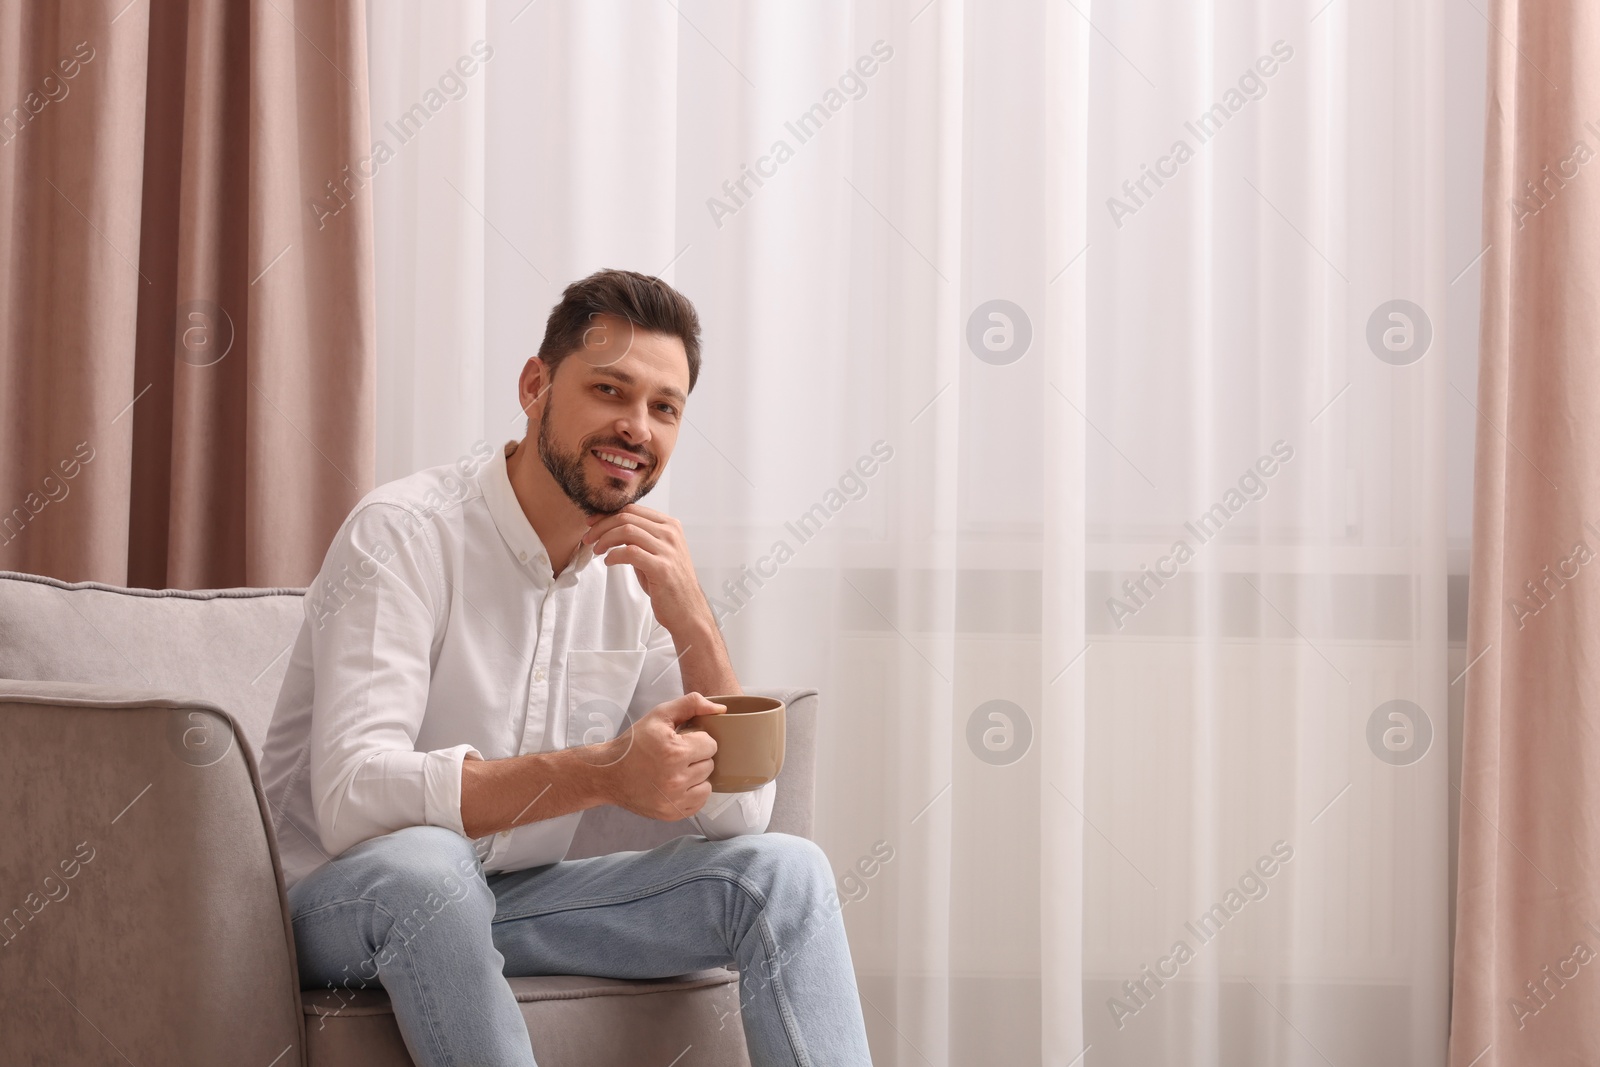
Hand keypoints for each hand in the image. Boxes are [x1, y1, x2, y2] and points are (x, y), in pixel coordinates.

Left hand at [581, 504, 708, 633]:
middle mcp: (671, 533)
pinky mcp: (662, 567)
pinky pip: (630, 552)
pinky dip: (614, 555)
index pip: (633, 509)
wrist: (687, 610)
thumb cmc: (668, 582)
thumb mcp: (657, 552)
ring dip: (605, 539)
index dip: (607, 515)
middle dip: (601, 526)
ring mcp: (668, 550)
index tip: (592, 523)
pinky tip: (608, 562)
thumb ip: (640, 538)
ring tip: (597, 550)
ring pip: (627, 530)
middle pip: (627, 517)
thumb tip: (610, 527)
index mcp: (670, 525)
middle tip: (588, 538)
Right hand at [597, 692, 725, 820]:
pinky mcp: (672, 814)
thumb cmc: (634, 743)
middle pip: (710, 764)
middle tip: (677, 755)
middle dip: (697, 757)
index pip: (711, 744)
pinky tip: (676, 785)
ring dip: (696, 776)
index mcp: (674, 753)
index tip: (683, 741)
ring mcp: (674, 801)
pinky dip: (692, 793)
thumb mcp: (659, 715)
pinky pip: (699, 802)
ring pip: (707, 785)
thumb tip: (722, 710)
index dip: (698, 739)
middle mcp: (676, 779)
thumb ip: (691, 704)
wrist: (609, 773)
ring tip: (677, 770)